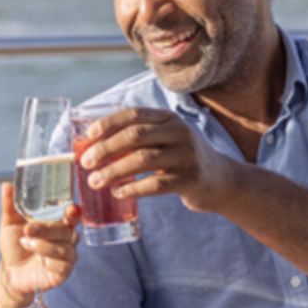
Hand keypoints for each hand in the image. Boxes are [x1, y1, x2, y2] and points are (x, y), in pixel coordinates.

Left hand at [0, 183, 78, 307]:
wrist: (10, 272)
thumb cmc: (15, 245)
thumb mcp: (9, 224)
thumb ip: (10, 205)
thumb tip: (7, 185)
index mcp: (58, 222)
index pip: (72, 214)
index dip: (74, 211)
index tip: (70, 208)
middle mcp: (66, 237)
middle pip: (68, 230)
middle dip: (48, 229)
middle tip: (29, 228)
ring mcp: (67, 254)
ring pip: (65, 247)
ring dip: (44, 244)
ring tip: (25, 242)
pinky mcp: (64, 271)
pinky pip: (63, 264)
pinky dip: (48, 260)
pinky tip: (37, 258)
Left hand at [78, 108, 236, 214]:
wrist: (221, 180)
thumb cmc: (183, 160)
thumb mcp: (167, 140)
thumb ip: (140, 138)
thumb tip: (94, 147)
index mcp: (170, 118)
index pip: (134, 114)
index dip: (109, 123)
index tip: (89, 136)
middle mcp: (180, 132)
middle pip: (135, 135)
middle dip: (106, 148)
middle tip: (86, 162)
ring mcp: (187, 155)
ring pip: (143, 159)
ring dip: (114, 171)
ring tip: (95, 181)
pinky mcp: (190, 179)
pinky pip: (155, 184)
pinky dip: (133, 189)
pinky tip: (118, 193)